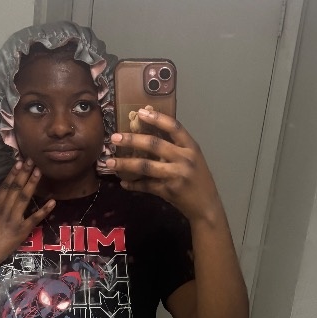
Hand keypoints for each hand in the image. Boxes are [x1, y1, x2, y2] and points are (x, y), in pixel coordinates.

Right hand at [0, 159, 54, 277]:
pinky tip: (53, 201)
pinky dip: (44, 210)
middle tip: (32, 160)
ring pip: (24, 198)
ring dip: (32, 184)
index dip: (13, 173)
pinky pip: (35, 219)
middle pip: (16, 188)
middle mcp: (4, 210)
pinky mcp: (21, 232)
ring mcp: (14, 220)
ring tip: (39, 171)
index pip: (5, 186)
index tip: (19, 162)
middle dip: (25, 173)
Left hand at [107, 109, 221, 225]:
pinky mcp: (169, 191)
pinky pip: (146, 185)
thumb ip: (176, 147)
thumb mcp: (193, 158)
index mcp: (191, 147)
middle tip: (114, 138)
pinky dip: (133, 184)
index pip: (174, 127)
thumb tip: (150, 132)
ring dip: (125, 163)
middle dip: (132, 140)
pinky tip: (124, 183)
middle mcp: (184, 159)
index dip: (157, 118)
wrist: (206, 206)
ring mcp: (176, 175)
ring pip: (146, 166)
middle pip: (154, 144)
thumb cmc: (199, 179)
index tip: (140, 112)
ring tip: (110, 161)